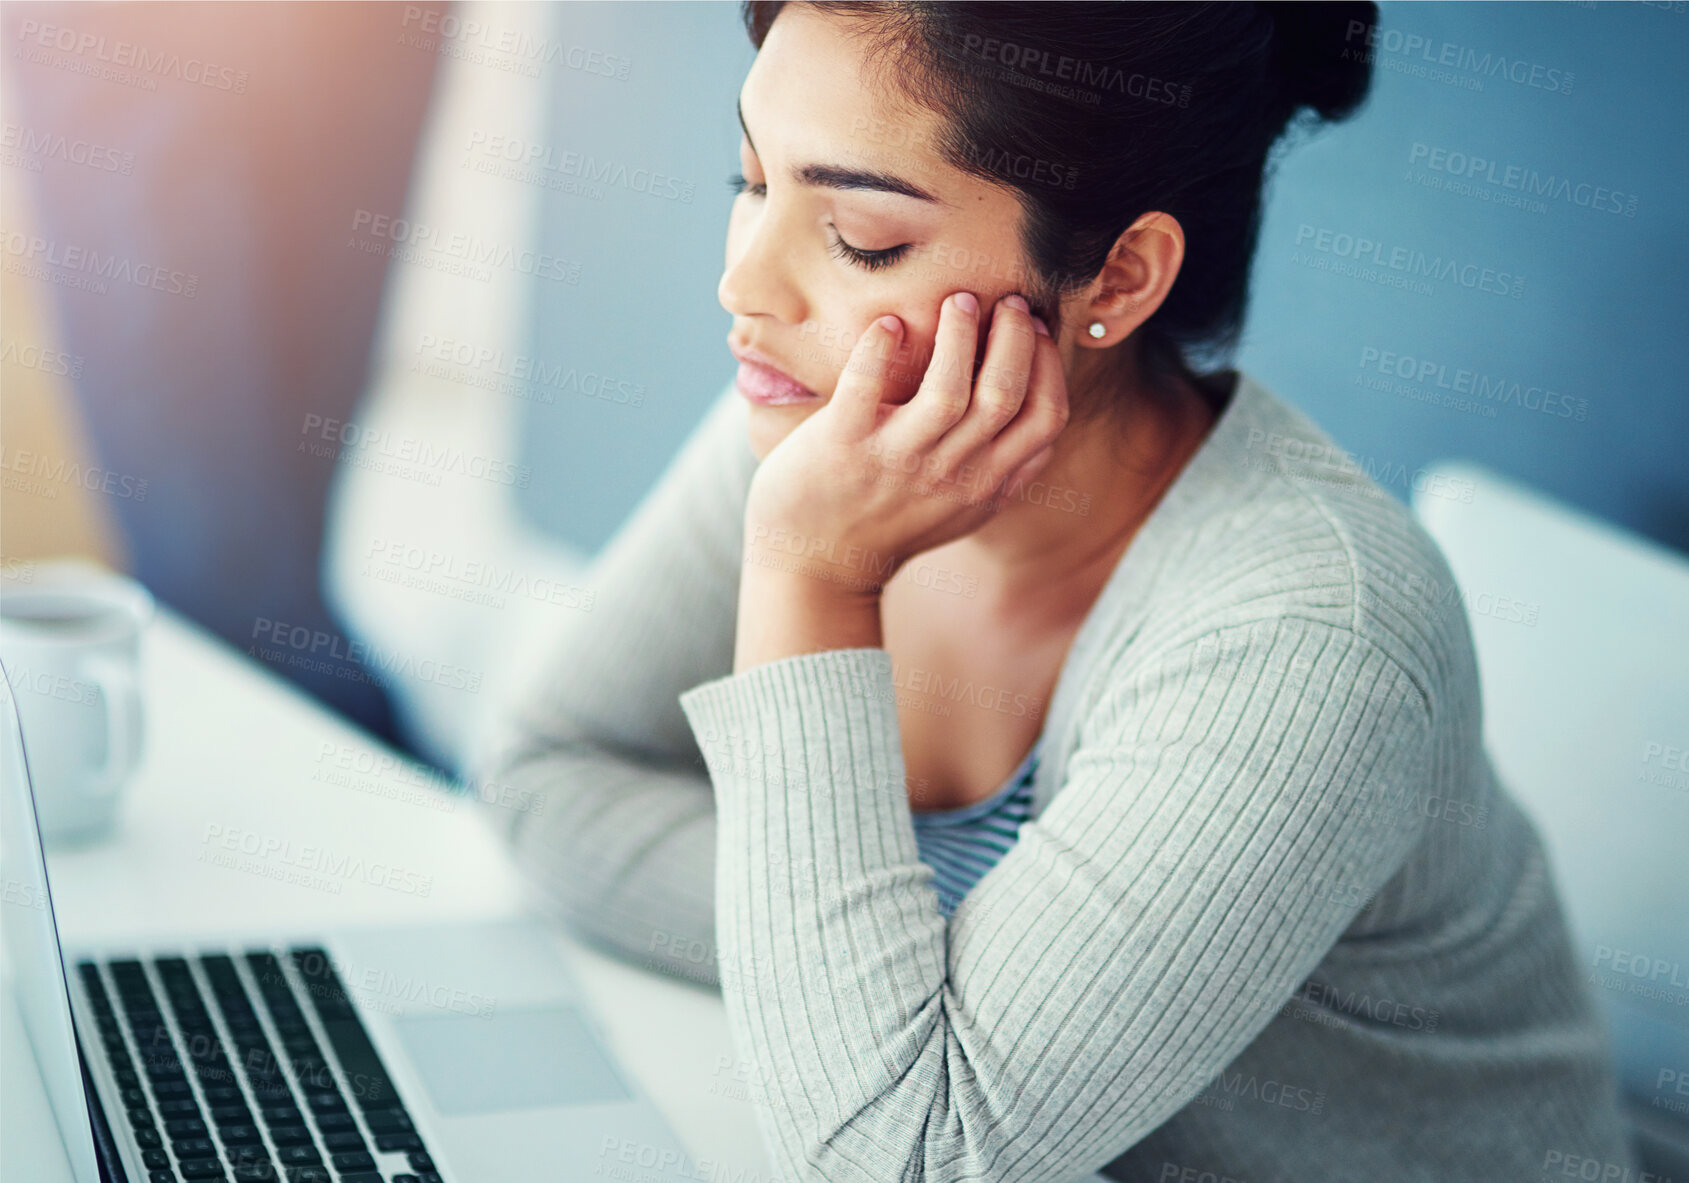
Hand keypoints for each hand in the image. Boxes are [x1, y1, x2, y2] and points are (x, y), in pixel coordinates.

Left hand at [743, 291, 1069, 595]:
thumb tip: (1043, 418)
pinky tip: (888, 326)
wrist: (817, 566)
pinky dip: (879, 349)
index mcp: (985, 483)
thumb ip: (1006, 471)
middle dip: (1015, 337)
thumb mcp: (964, 509)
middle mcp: (949, 474)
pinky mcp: (843, 446)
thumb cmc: (891, 524)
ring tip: (959, 301)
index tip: (1039, 329)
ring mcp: (896, 461)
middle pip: (1004, 395)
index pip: (1045, 419)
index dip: (1050, 365)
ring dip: (959, 335)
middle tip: (1008, 301)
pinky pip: (865, 388)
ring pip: (947, 391)